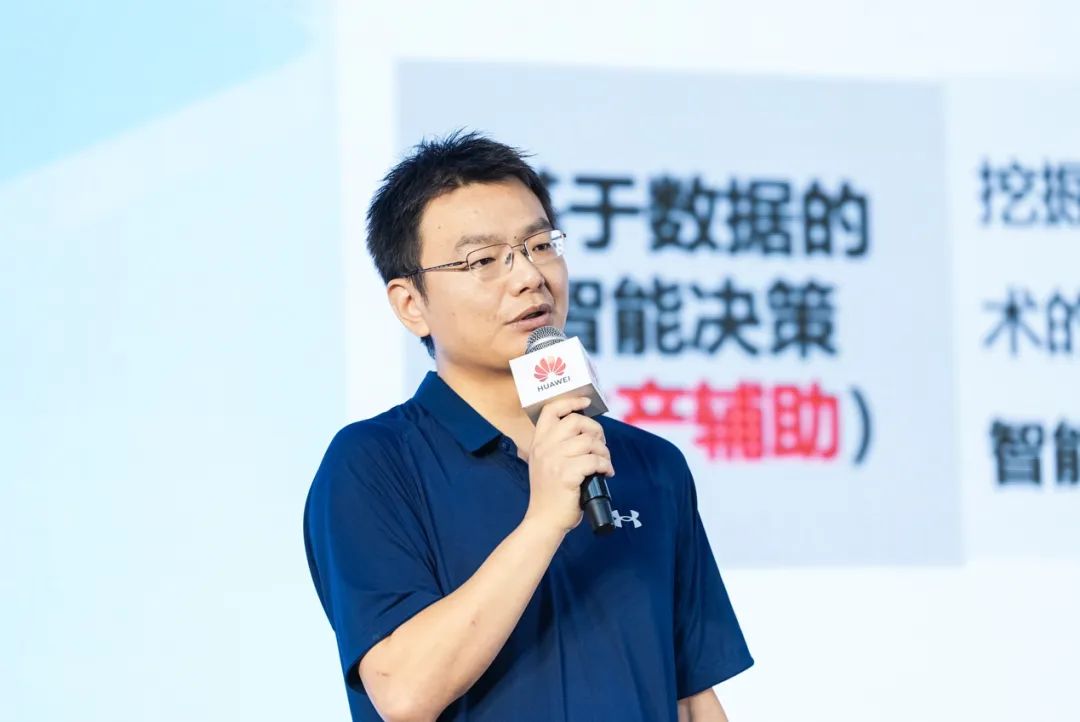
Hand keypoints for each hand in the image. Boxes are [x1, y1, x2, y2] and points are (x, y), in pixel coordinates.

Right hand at [523, 396, 614, 535]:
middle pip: (576, 421)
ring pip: (589, 442)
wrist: (544, 520)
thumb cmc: (550, 493)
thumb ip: (556, 446)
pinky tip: (605, 473)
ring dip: (604, 452)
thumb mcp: (545, 464)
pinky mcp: (567, 474)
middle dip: (596, 431)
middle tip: (601, 446)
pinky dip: (605, 466)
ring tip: (604, 463)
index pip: (551, 410)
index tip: (586, 402)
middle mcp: (544, 448)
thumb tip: (585, 432)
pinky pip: (594, 460)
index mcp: (539, 442)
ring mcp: (554, 460)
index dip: (571, 401)